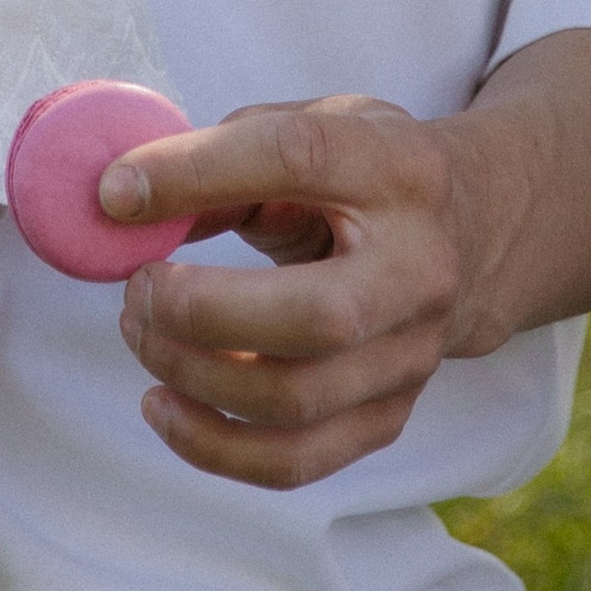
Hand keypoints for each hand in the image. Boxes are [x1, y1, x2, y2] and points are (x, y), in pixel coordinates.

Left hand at [104, 96, 479, 489]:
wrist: (473, 233)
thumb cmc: (362, 173)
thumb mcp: (309, 129)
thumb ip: (222, 158)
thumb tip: (121, 202)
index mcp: (398, 169)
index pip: (297, 158)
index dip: (197, 173)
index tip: (117, 193)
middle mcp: (421, 269)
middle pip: (314, 316)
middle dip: (199, 311)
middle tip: (137, 289)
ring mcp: (413, 354)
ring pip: (296, 400)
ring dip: (193, 375)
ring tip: (139, 332)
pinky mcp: (391, 415)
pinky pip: (297, 461)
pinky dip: (214, 446)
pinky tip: (164, 407)